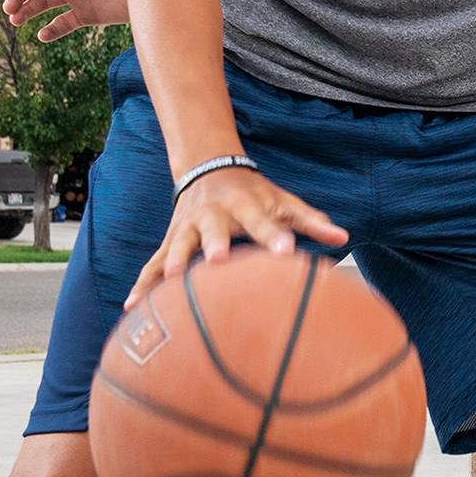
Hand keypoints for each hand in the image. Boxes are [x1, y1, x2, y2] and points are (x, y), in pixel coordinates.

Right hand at [126, 168, 349, 306]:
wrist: (210, 169)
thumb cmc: (256, 194)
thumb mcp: (284, 201)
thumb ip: (311, 221)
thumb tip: (344, 237)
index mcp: (245, 205)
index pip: (263, 221)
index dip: (274, 236)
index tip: (288, 252)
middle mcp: (213, 215)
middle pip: (214, 230)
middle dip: (215, 244)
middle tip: (219, 260)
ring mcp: (188, 228)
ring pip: (177, 245)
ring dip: (172, 262)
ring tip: (169, 282)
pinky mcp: (170, 241)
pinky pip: (152, 264)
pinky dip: (142, 284)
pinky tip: (132, 307)